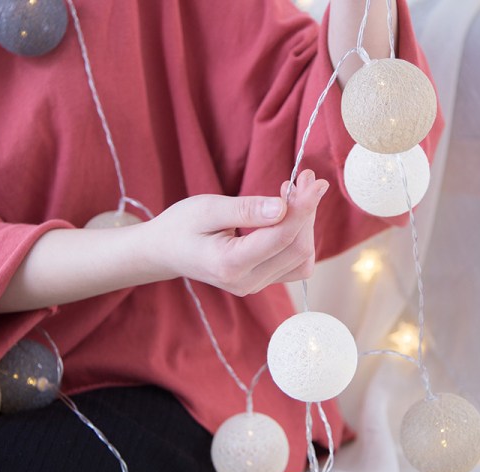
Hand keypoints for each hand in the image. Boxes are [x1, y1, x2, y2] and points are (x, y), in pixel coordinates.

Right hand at [142, 169, 328, 295]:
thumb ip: (246, 210)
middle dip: (306, 211)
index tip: (313, 181)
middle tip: (304, 178)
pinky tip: (288, 214)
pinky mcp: (262, 280)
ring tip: (295, 192)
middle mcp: (247, 282)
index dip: (303, 208)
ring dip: (305, 224)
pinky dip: (298, 236)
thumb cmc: (181, 226)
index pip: (281, 237)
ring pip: (301, 258)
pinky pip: (294, 263)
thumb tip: (283, 207)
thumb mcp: (207, 209)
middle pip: (297, 249)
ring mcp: (256, 285)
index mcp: (230, 264)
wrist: (166, 252)